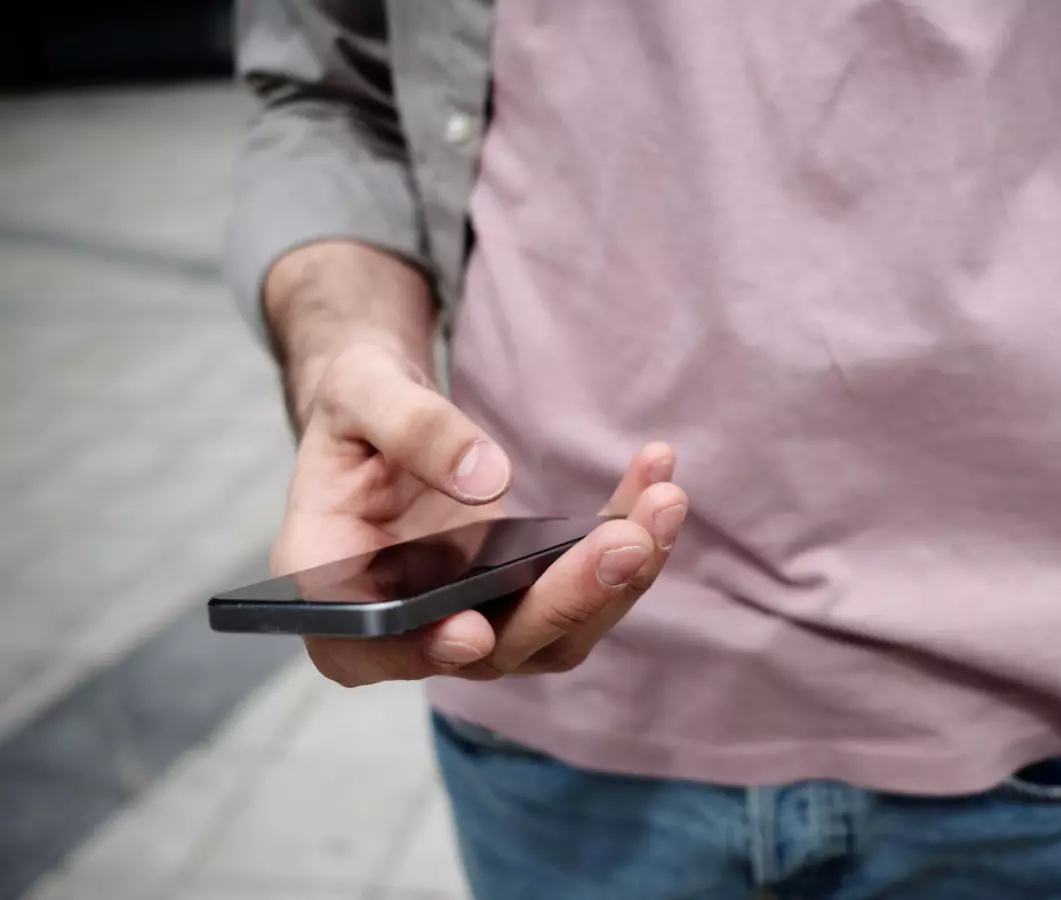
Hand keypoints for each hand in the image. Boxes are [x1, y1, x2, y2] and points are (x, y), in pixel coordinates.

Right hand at [271, 336, 687, 684]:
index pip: (370, 642)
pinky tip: (656, 485)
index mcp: (334, 584)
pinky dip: (627, 544)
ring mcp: (473, 620)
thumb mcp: (360, 392)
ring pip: (556, 631)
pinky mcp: (524, 599)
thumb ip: (410, 426)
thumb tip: (489, 479)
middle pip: (491, 646)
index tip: (473, 631)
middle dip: (566, 598)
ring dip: (619, 579)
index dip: (421, 648)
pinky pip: (583, 590)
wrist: (387, 420)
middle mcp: (408, 624)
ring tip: (664, 502)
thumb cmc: (356, 412)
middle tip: (631, 540)